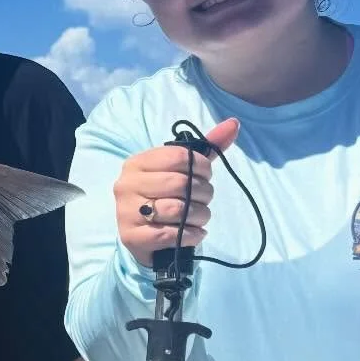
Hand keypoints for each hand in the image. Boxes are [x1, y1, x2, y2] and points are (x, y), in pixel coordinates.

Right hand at [114, 117, 238, 267]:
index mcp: (137, 163)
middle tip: (203, 200)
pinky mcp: (131, 236)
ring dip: (199, 216)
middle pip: (180, 183)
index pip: (179, 156)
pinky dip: (190, 235)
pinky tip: (194, 233)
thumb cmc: (166, 197)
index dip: (202, 167)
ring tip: (199, 218)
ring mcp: (125, 211)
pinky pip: (170, 234)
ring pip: (177, 210)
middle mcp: (126, 184)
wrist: (144, 237)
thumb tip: (233, 124)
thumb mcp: (183, 170)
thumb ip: (207, 148)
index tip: (205, 176)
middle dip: (203, 193)